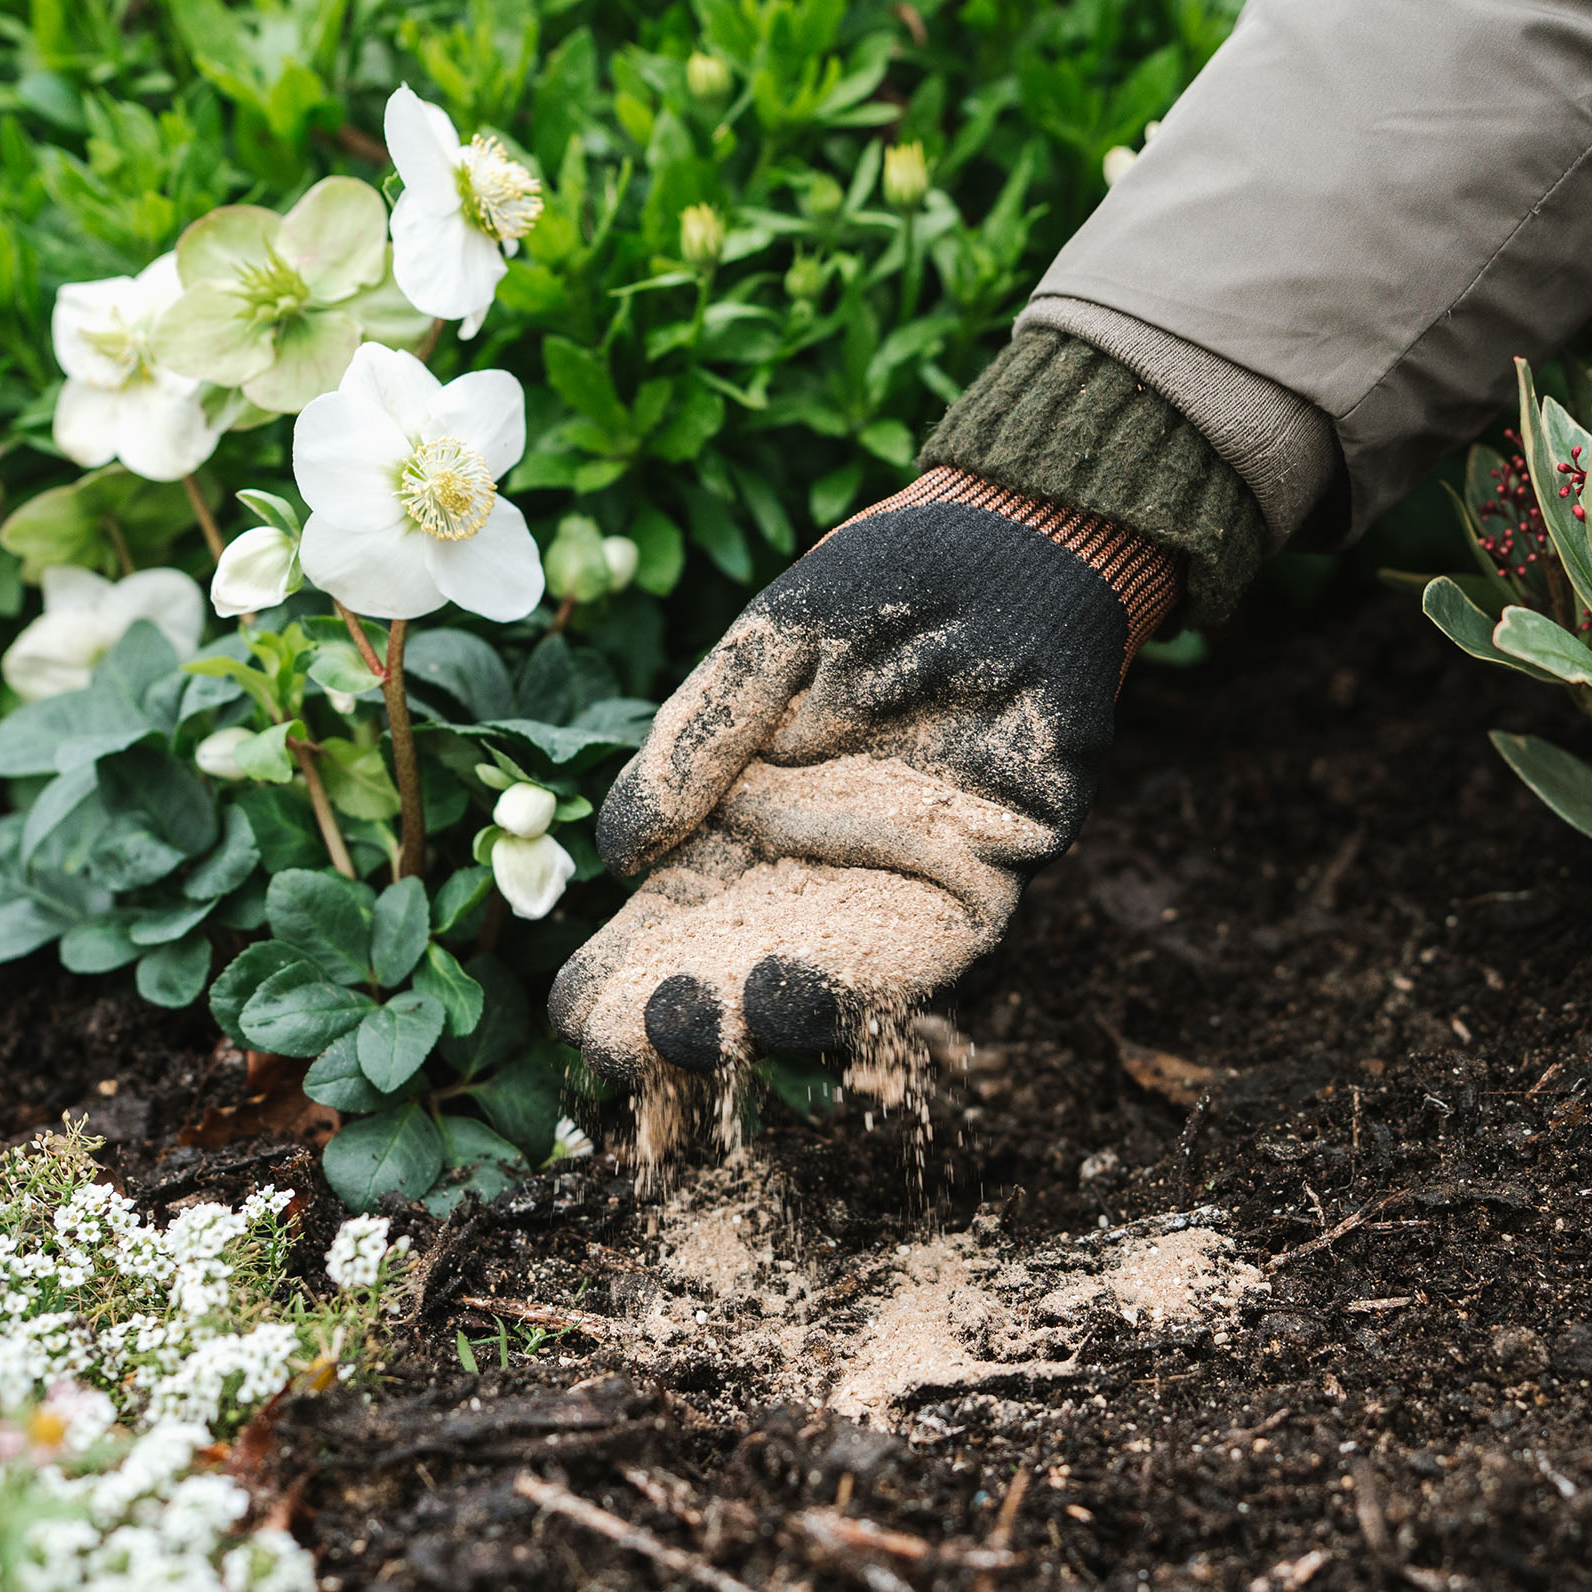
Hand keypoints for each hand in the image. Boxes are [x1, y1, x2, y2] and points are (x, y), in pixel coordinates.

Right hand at [546, 468, 1176, 1081]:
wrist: (1014, 545)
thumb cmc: (883, 584)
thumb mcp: (765, 652)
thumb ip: (697, 742)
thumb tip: (617, 859)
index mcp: (750, 819)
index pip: (676, 919)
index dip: (627, 970)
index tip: (577, 1012)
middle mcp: (823, 866)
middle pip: (743, 968)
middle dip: (687, 1018)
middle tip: (624, 1047)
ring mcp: (904, 878)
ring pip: (831, 975)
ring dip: (767, 1016)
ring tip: (703, 1030)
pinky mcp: (990, 872)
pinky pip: (929, 947)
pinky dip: (867, 978)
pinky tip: (795, 990)